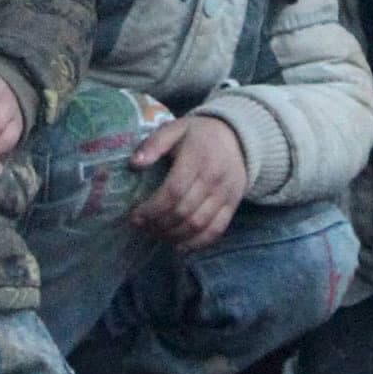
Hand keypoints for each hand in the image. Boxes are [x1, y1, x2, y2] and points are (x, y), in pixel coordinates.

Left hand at [125, 114, 251, 251]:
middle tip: (142, 226)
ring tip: (156, 233)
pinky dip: (196, 243)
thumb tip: (134, 164)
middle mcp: (213, 179)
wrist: (238, 138)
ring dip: (173, 235)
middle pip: (184, 211)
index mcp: (197, 158)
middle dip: (158, 224)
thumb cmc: (200, 134)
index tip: (135, 215)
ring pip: (198, 225)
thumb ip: (154, 143)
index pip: (173, 191)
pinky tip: (178, 245)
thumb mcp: (176, 128)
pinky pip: (216, 231)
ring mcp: (225, 195)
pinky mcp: (233, 206)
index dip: (152, 208)